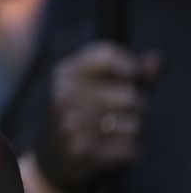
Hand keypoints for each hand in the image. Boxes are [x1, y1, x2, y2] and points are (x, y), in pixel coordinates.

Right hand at [34, 42, 158, 189]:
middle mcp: (64, 93)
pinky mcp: (82, 150)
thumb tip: (157, 59)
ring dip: (132, 129)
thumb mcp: (99, 85)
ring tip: (116, 129)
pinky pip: (129, 148)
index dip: (131, 67)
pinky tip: (111, 145)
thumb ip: (131, 72)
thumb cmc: (84, 113)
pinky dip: (127, 149)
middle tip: (124, 111)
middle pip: (129, 95)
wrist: (54, 154)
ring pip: (133, 125)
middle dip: (137, 106)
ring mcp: (70, 122)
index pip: (108, 56)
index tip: (134, 78)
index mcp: (67, 71)